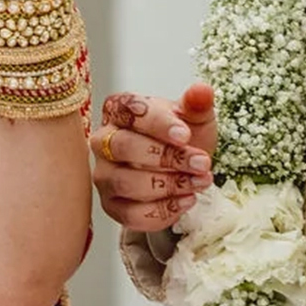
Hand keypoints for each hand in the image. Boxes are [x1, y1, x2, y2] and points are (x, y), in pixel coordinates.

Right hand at [91, 84, 217, 230]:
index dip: (157, 124)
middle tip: (200, 162)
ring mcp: (104, 175)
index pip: (130, 111)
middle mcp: (103, 141)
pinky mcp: (111, 205)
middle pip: (122, 146)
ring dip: (168, 185)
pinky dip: (163, 211)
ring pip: (125, 182)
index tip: (185, 135)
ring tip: (199, 182)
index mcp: (120, 110)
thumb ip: (197, 104)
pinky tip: (186, 200)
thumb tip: (202, 91)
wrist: (182, 168)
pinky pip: (130, 214)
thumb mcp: (195, 118)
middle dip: (165, 157)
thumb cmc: (182, 138)